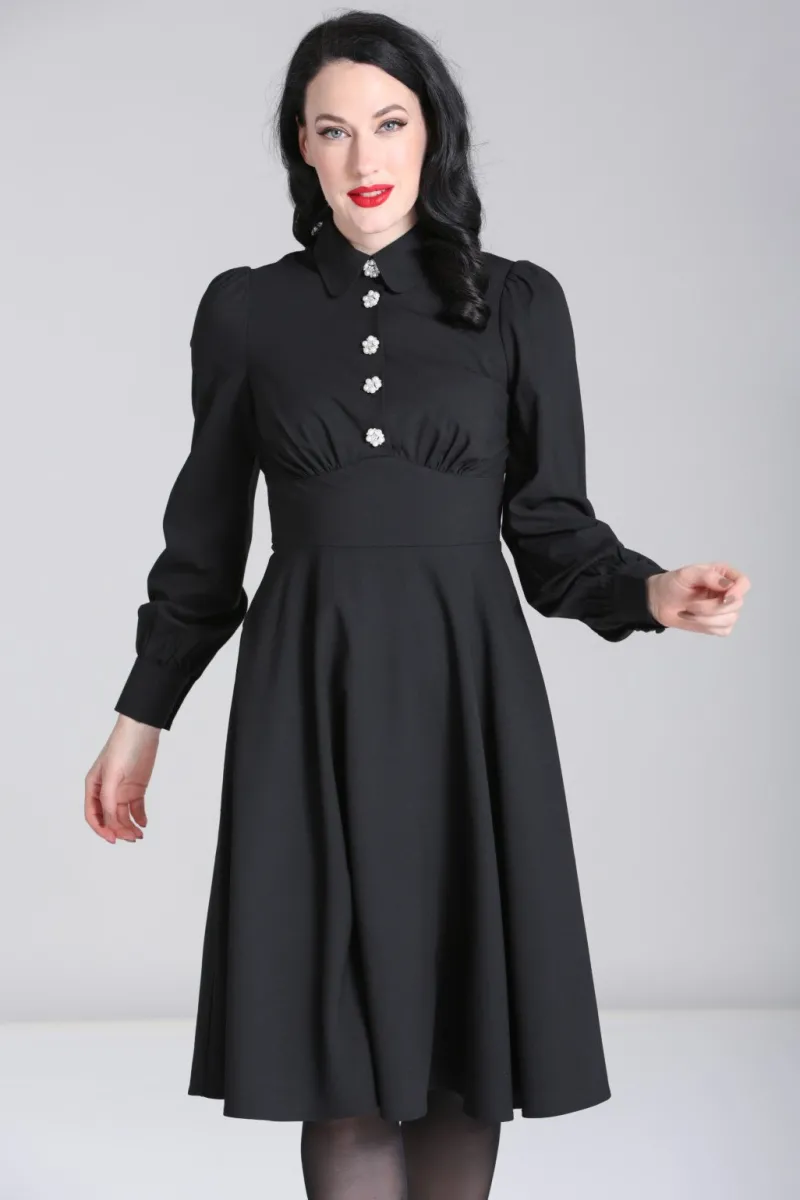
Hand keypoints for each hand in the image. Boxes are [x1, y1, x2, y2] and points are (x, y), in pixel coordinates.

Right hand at [84, 714, 160, 843]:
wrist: (143, 730)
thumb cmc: (122, 746)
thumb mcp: (112, 774)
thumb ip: (109, 799)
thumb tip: (110, 821)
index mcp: (94, 786)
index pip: (93, 815)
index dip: (101, 829)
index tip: (113, 839)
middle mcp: (106, 790)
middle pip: (109, 818)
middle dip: (119, 830)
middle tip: (132, 838)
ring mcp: (121, 790)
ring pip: (123, 815)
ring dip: (129, 826)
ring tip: (139, 835)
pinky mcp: (136, 788)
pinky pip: (136, 808)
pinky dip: (139, 817)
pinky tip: (144, 823)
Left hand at [646, 563, 749, 635]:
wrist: (659, 601)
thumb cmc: (672, 583)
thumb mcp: (686, 574)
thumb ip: (707, 576)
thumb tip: (727, 585)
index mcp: (723, 575)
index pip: (744, 583)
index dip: (737, 591)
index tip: (724, 597)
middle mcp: (728, 592)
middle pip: (736, 604)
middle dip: (712, 608)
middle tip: (691, 605)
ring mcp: (725, 610)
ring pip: (730, 619)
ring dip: (706, 619)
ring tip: (688, 612)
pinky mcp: (718, 625)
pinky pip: (723, 631)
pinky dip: (707, 627)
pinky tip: (694, 619)